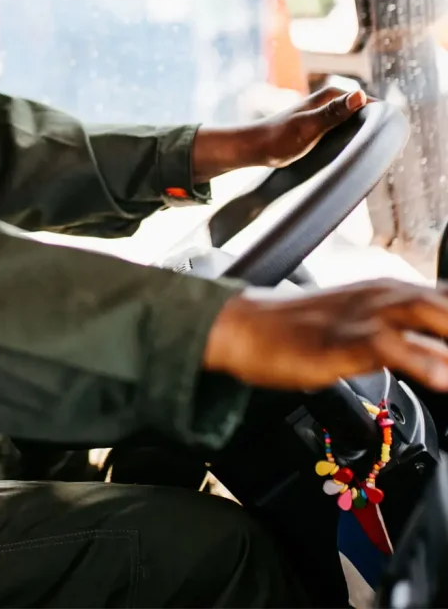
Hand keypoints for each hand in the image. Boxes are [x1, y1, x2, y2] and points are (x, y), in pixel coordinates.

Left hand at [192, 87, 368, 183]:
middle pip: (364, 114)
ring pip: (355, 123)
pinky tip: (351, 156)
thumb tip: (360, 95)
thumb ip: (333, 113)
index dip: (381, 120)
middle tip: (375, 154)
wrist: (253, 148)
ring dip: (362, 137)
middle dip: (373, 130)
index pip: (370, 103)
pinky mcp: (320, 127)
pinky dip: (350, 141)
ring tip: (364, 156)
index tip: (385, 141)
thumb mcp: (309, 127)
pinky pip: (344, 132)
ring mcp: (325, 114)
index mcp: (332, 95)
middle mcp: (330, 101)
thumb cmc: (278, 138)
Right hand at [203, 281, 447, 391]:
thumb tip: (436, 355)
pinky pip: (388, 347)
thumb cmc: (296, 330)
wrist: (242, 327)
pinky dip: (422, 360)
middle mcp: (381, 295)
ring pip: (427, 316)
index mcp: (389, 290)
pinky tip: (442, 378)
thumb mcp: (358, 322)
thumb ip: (401, 331)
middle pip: (446, 304)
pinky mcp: (340, 339)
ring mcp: (361, 315)